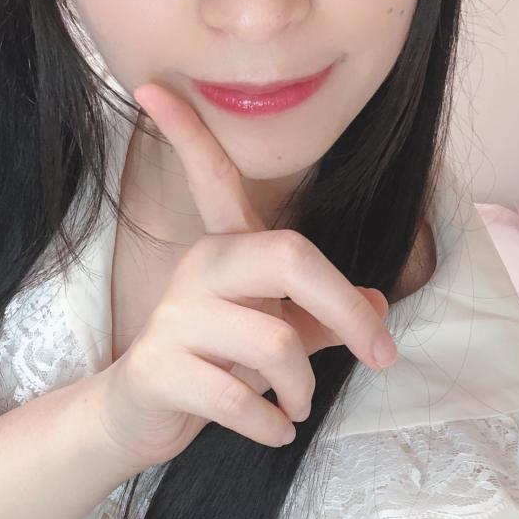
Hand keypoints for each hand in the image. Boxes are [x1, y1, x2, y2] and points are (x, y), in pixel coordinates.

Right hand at [94, 81, 395, 472]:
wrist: (140, 418)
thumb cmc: (215, 364)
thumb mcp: (273, 334)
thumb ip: (321, 315)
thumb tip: (375, 301)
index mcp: (225, 250)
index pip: (211, 179)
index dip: (186, 133)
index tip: (152, 87)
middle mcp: (199, 270)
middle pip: (289, 255)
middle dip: (346, 310)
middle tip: (379, 356)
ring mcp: (175, 318)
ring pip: (276, 341)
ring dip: (304, 388)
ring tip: (297, 407)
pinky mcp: (160, 369)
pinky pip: (238, 397)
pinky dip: (272, 425)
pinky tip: (273, 431)